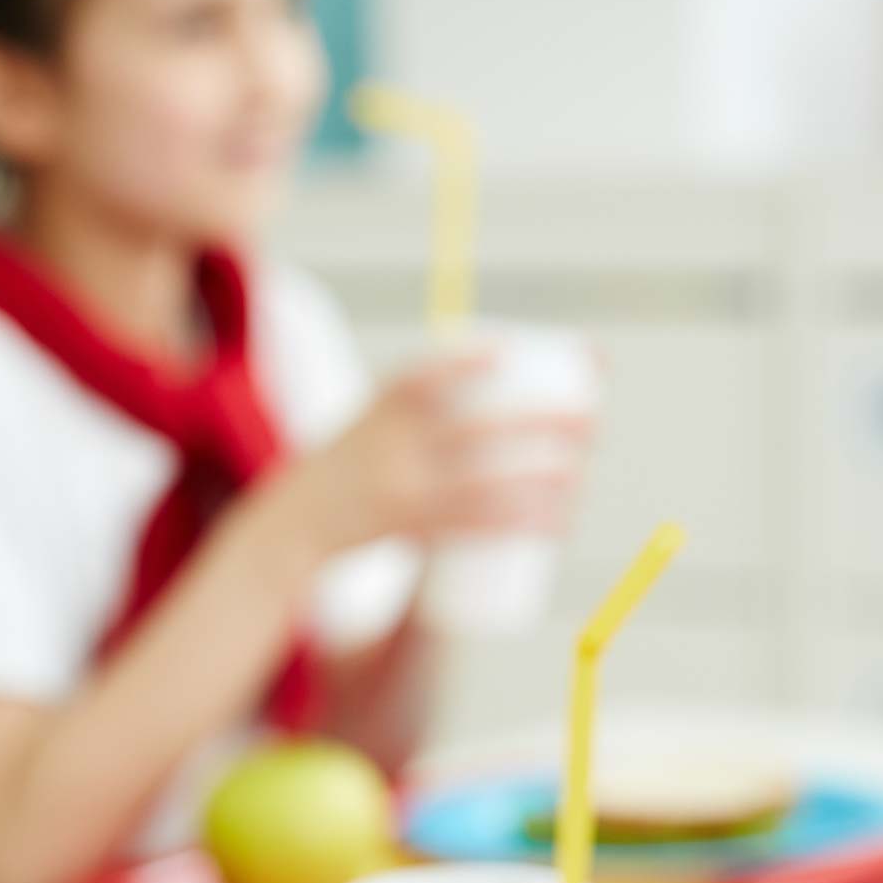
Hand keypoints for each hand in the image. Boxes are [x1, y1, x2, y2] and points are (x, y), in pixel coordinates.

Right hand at [267, 354, 594, 560]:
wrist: (293, 525)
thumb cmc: (353, 464)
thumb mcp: (376, 418)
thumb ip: (429, 397)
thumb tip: (504, 367)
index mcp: (380, 408)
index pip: (423, 374)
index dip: (465, 359)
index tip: (511, 349)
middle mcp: (390, 448)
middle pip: (477, 428)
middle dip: (541, 420)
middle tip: (590, 419)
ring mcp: (401, 491)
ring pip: (484, 484)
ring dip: (540, 479)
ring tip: (579, 476)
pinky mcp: (412, 532)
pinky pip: (476, 528)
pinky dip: (519, 524)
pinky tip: (555, 524)